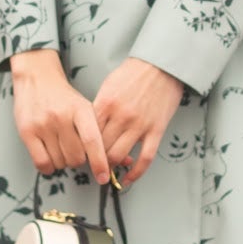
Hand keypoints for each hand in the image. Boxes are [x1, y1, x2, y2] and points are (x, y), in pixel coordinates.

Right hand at [8, 50, 109, 183]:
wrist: (37, 78)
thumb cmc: (64, 97)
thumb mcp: (86, 109)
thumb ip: (102, 134)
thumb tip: (124, 161)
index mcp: (80, 110)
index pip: (92, 141)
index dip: (100, 163)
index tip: (103, 177)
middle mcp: (61, 116)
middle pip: (76, 157)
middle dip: (79, 160)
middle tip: (75, 149)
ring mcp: (43, 124)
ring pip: (60, 162)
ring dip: (63, 162)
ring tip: (61, 147)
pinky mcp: (27, 132)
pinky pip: (42, 163)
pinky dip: (48, 166)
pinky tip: (50, 156)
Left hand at [93, 57, 183, 187]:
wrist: (161, 64)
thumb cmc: (133, 73)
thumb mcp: (108, 86)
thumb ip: (99, 108)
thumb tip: (88, 129)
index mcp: (105, 104)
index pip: (87, 134)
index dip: (82, 147)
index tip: (81, 153)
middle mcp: (121, 116)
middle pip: (100, 148)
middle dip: (94, 159)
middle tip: (92, 164)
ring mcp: (140, 125)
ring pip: (118, 156)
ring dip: (111, 166)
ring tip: (108, 170)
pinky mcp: (156, 130)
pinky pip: (145, 158)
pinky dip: (135, 173)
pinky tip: (128, 179)